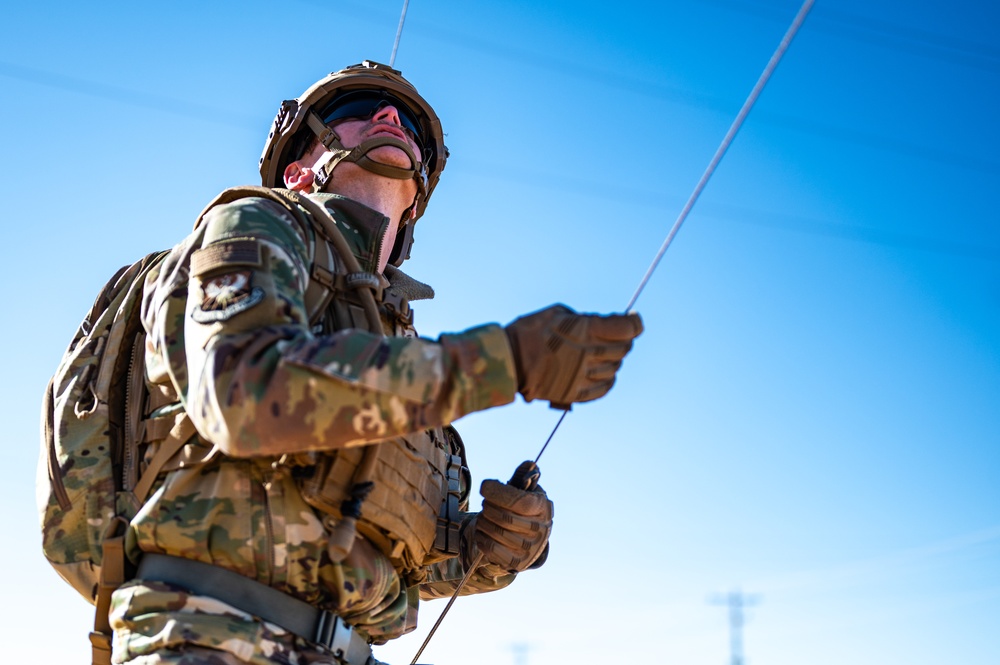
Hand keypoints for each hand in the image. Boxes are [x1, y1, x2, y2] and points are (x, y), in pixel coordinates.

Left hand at [467, 467, 553, 573]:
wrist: (530, 540)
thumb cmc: (525, 509)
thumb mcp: (528, 491)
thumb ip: (524, 477)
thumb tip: (529, 464)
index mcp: (542, 509)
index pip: (519, 501)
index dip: (498, 492)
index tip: (485, 486)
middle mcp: (539, 530)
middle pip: (504, 517)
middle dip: (488, 507)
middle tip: (485, 503)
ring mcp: (528, 549)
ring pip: (495, 532)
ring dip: (483, 521)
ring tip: (484, 516)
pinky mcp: (515, 562)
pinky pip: (491, 549)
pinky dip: (481, 536)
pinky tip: (483, 530)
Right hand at [505, 304, 642, 407]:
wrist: (507, 361)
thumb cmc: (529, 331)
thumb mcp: (557, 313)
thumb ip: (584, 319)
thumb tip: (602, 324)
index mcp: (585, 330)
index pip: (626, 328)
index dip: (635, 323)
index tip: (634, 320)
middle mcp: (588, 354)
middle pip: (623, 349)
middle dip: (625, 340)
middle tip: (619, 336)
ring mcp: (582, 375)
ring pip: (615, 369)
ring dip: (614, 360)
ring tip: (604, 354)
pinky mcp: (574, 392)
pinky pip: (602, 389)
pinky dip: (608, 381)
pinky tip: (604, 374)